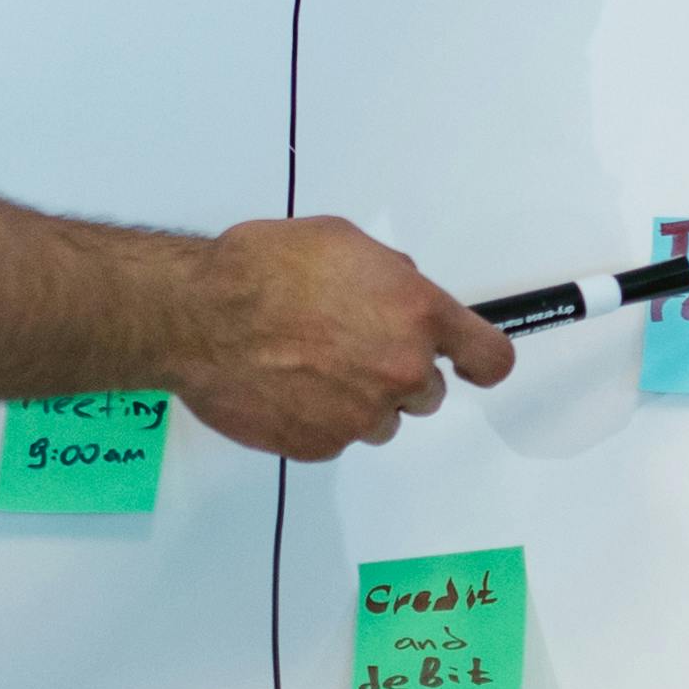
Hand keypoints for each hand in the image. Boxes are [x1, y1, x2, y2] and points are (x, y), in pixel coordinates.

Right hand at [168, 216, 507, 459]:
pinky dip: (318, 419)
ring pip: (382, 419)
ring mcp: (363, 416)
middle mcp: (400, 370)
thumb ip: (389, 277)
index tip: (468, 364)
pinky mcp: (323, 446)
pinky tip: (285, 388)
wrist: (199, 317)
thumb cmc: (262, 269)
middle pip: (428, 392)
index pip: (489, 358)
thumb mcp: (342, 242)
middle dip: (398, 374)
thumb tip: (400, 294)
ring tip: (309, 368)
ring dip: (360, 400)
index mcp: (416, 314)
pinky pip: (337, 437)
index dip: (478, 362)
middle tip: (349, 349)